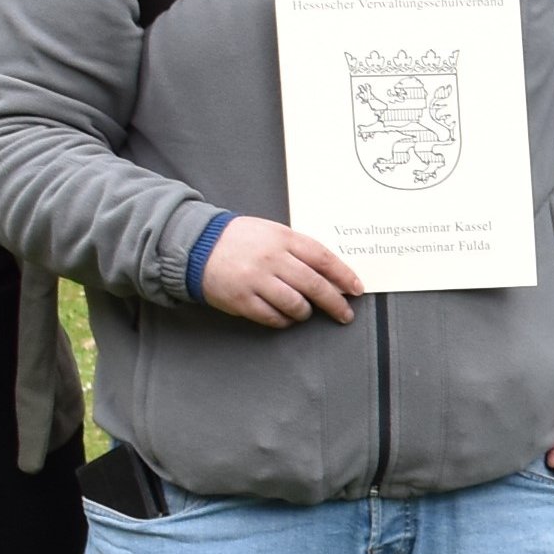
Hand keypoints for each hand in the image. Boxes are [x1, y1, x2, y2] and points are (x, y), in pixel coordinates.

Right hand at [200, 216, 362, 327]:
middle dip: (335, 303)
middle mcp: (272, 260)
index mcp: (283, 239)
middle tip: (345, 314)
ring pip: (296, 305)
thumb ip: (299, 249)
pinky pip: (273, 317)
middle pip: (314, 285)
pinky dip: (284, 320)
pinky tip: (285, 316)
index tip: (356, 289)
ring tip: (305, 312)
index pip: (323, 259)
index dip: (344, 276)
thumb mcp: (272, 232)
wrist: (197, 245)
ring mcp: (256, 281)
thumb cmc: (240, 240)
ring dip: (306, 313)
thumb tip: (332, 274)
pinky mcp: (242, 300)